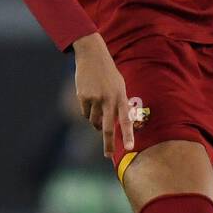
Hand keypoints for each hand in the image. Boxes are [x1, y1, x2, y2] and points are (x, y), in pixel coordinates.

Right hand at [73, 33, 134, 156]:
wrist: (92, 56)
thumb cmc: (108, 74)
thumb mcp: (119, 86)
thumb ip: (118, 105)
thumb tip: (112, 125)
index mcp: (121, 96)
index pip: (126, 119)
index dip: (128, 134)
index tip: (130, 148)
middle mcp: (108, 99)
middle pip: (107, 127)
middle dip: (108, 143)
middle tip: (108, 156)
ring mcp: (95, 98)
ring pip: (93, 121)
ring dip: (95, 122)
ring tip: (98, 108)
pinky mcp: (83, 97)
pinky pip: (85, 114)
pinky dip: (87, 111)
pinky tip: (89, 98)